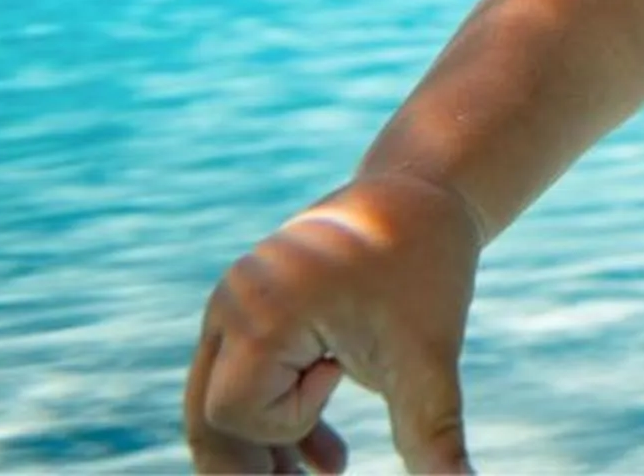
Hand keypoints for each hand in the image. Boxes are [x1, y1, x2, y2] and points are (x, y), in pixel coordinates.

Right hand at [184, 171, 485, 473]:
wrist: (425, 194)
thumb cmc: (427, 270)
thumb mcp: (430, 358)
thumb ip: (433, 435)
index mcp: (260, 309)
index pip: (236, 412)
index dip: (287, 420)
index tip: (337, 375)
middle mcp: (233, 304)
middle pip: (210, 414)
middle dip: (245, 468)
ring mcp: (237, 303)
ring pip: (225, 399)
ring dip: (265, 451)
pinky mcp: (256, 307)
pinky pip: (246, 375)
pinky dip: (280, 419)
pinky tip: (329, 460)